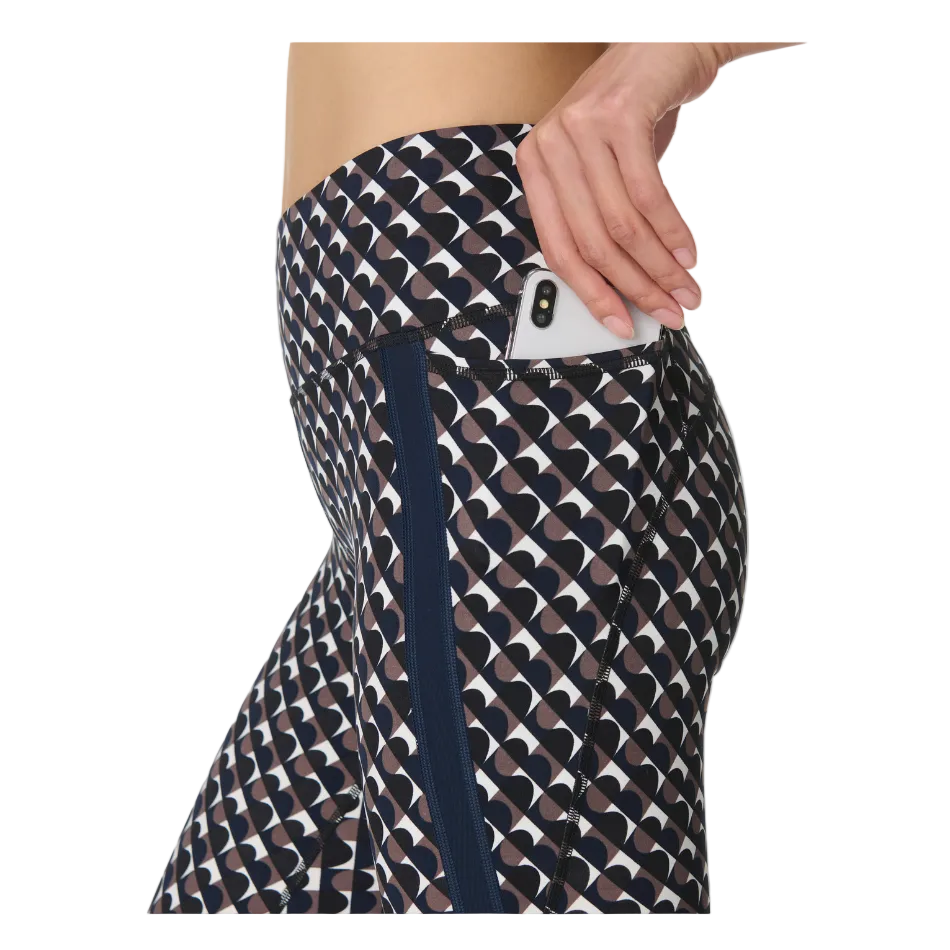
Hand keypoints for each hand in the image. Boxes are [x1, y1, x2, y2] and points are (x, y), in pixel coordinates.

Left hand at [515, 42, 735, 337]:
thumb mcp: (603, 169)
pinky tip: (689, 255)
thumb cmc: (632, 115)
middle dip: (636, 288)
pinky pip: (648, 195)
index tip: (621, 325)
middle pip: (593, 243)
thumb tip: (622, 289)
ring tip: (687, 292)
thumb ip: (601, 219)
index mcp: (535, 166)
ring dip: (661, 268)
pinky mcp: (618, 116)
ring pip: (622, 225)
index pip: (558, 248)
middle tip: (670, 313)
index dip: (592, 295)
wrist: (664, 46)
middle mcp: (549, 146)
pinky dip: (673, 233)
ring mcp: (580, 129)